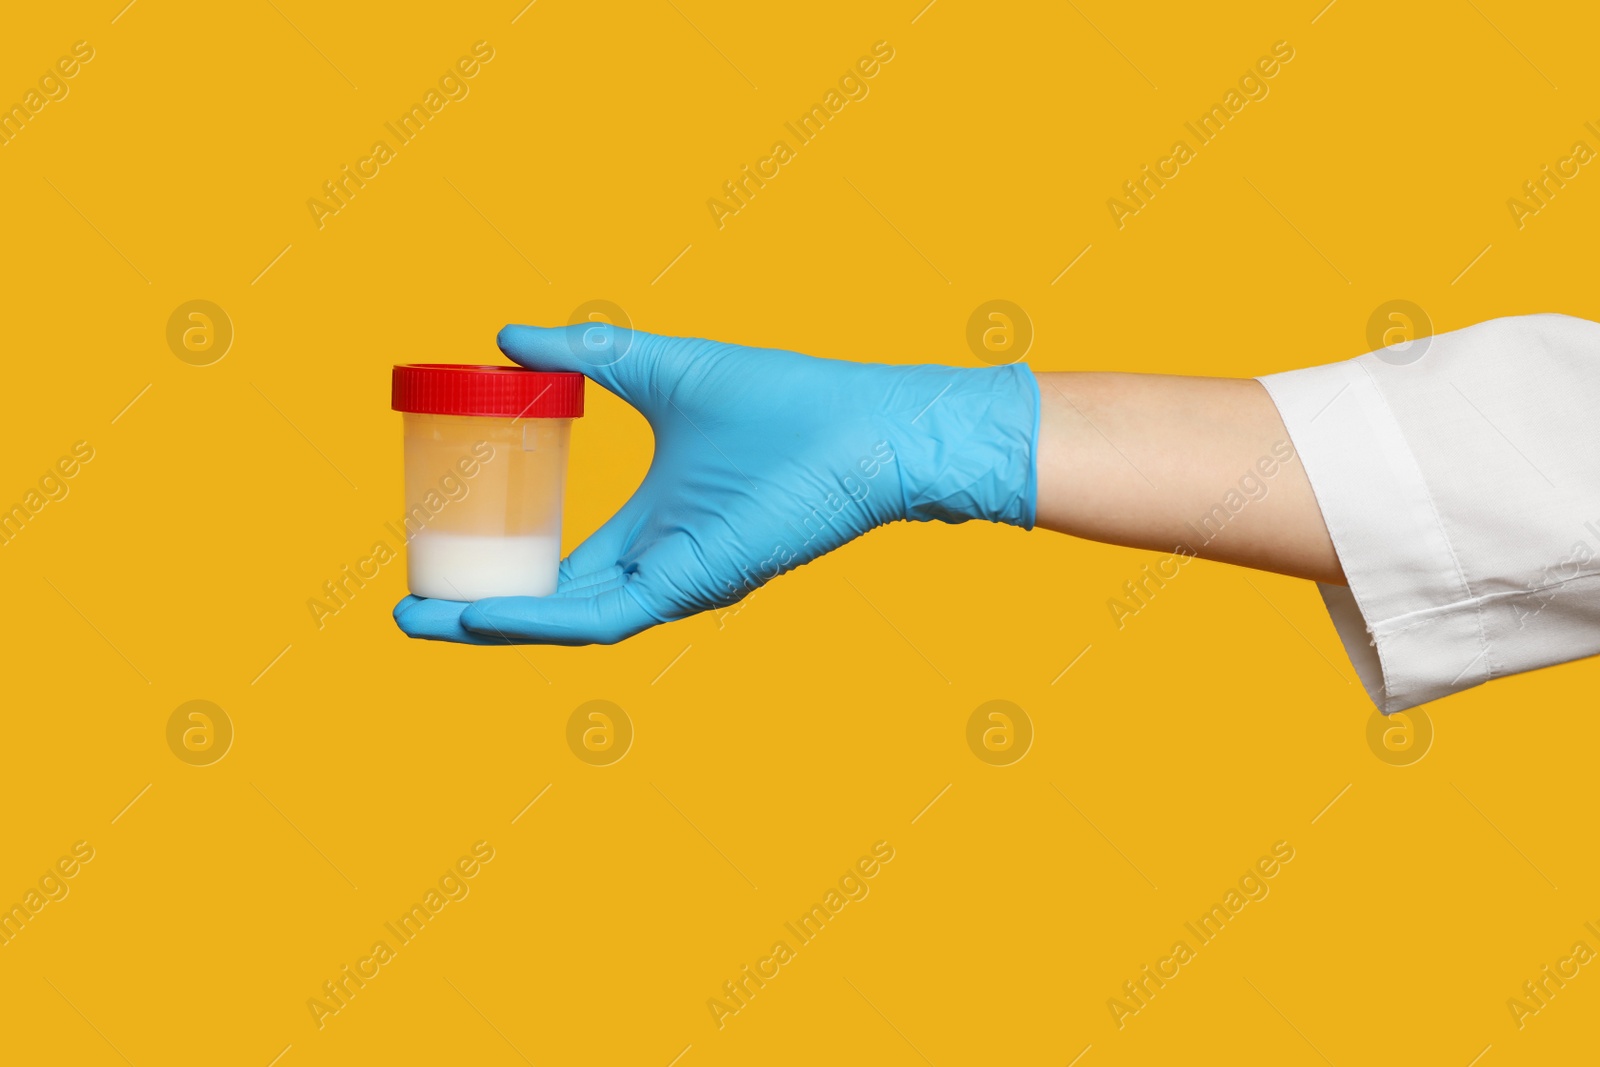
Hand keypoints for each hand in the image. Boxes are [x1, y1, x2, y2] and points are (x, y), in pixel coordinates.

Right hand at [393, 324, 1038, 644]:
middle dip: (475, 613)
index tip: (430, 554)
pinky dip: (536, 622)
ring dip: (490, 628)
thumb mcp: (662, 371)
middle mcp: (658, 567)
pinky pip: (599, 621)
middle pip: (552, 606)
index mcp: (651, 526)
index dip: (499, 567)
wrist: (863, 424)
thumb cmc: (783, 401)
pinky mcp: (691, 588)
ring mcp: (674, 584)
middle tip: (400, 608)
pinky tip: (474, 615)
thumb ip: (591, 353)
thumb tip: (507, 333)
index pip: (561, 563)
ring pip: (566, 626)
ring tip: (417, 620)